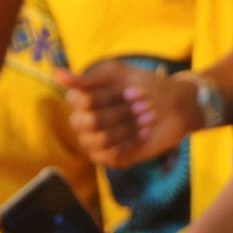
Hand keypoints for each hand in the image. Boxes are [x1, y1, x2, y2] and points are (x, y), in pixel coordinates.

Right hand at [62, 62, 196, 168]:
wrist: (176, 108)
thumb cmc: (148, 87)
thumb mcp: (120, 74)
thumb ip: (89, 77)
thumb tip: (56, 74)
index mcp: (82, 100)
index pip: (80, 101)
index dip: (108, 97)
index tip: (135, 90)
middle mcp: (83, 122)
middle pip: (89, 122)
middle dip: (121, 113)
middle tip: (145, 105)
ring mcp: (94, 141)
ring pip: (100, 139)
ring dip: (129, 127)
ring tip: (148, 118)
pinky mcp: (110, 157)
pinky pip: (112, 154)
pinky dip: (132, 142)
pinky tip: (145, 133)